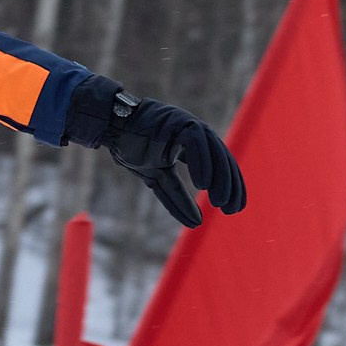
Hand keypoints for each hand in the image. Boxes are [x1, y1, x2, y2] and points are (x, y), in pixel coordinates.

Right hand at [105, 94, 245, 228]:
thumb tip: (196, 223)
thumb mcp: (157, 177)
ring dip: (218, 178)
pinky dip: (201, 163)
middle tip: (232, 210)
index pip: (218, 166)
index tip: (233, 208)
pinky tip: (203, 185)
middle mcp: (196, 134)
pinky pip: (196, 143)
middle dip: (229, 186)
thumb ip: (176, 197)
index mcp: (193, 144)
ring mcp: (189, 125)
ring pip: (213, 152)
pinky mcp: (179, 122)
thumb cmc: (131, 148)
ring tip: (220, 202)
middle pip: (221, 161)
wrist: (112, 125)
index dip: (228, 187)